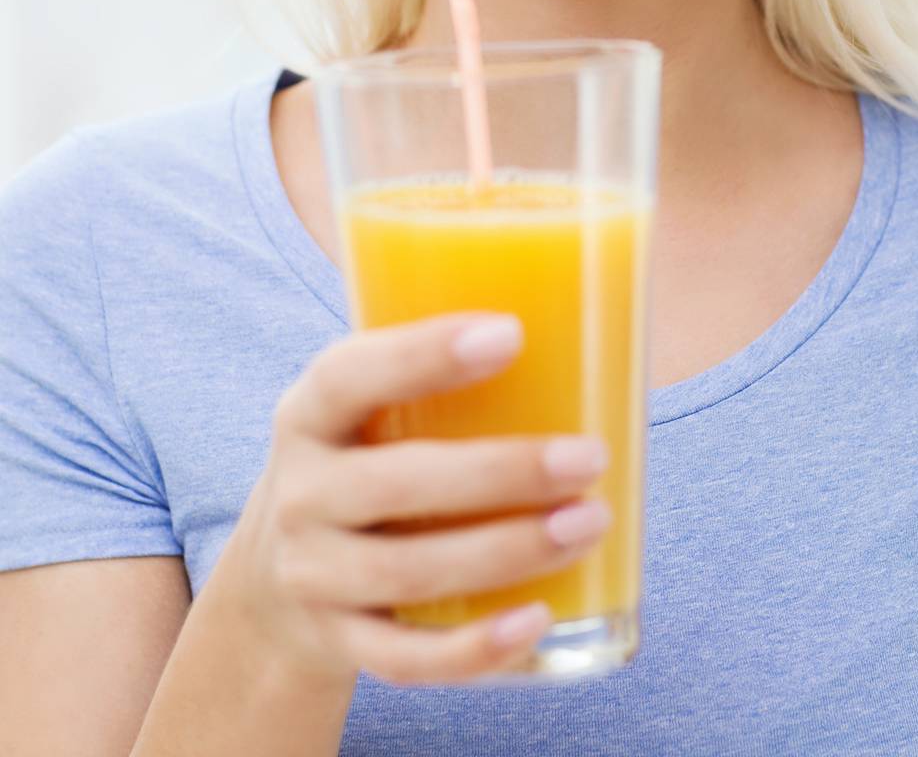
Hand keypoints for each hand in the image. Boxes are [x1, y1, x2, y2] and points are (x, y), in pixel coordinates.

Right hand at [218, 312, 610, 686]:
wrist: (273, 582)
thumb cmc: (366, 458)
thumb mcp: (369, 405)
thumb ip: (439, 367)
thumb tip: (586, 312)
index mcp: (311, 413)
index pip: (350, 375)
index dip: (424, 354)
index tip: (511, 333)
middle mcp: (302, 494)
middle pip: (398, 485)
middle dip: (502, 472)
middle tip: (590, 456)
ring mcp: (314, 575)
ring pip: (410, 571)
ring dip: (508, 551)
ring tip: (591, 522)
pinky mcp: (340, 644)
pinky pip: (405, 659)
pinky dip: (472, 649)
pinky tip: (538, 621)